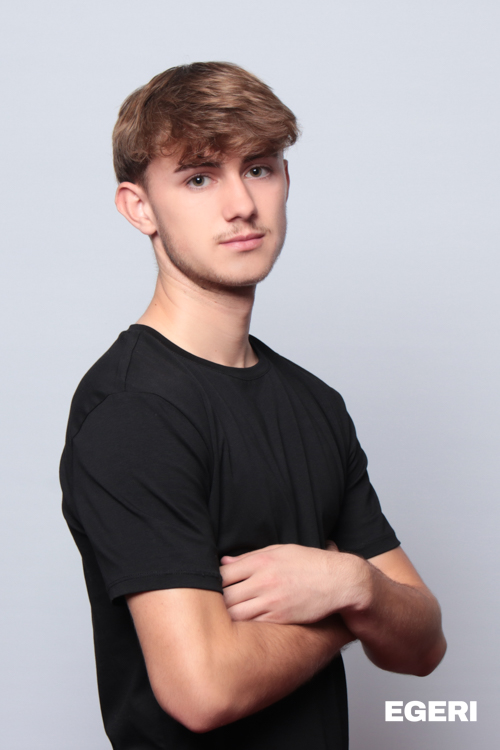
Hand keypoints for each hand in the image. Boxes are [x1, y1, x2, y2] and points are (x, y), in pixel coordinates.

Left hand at [220, 543, 367, 623]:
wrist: (340, 581)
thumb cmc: (310, 563)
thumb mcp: (280, 551)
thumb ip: (250, 557)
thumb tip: (225, 561)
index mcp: (261, 561)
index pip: (224, 572)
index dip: (212, 581)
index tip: (208, 586)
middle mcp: (263, 580)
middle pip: (225, 595)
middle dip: (214, 602)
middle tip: (208, 606)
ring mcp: (271, 600)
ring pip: (235, 613)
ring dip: (226, 616)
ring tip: (219, 619)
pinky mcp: (280, 618)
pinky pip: (252, 624)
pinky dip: (242, 625)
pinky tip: (238, 626)